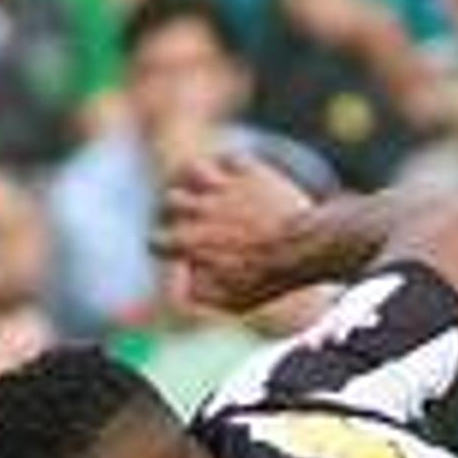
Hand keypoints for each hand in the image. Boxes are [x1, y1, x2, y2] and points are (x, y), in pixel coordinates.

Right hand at [153, 151, 313, 312]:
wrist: (302, 248)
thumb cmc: (265, 279)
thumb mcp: (227, 300)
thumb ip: (196, 293)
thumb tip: (183, 278)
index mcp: (189, 241)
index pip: (156, 240)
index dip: (163, 246)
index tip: (175, 250)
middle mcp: (200, 209)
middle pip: (171, 200)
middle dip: (175, 209)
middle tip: (190, 217)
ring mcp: (224, 187)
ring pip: (192, 169)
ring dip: (194, 178)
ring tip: (203, 187)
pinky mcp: (250, 173)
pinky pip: (231, 158)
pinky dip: (230, 165)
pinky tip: (236, 176)